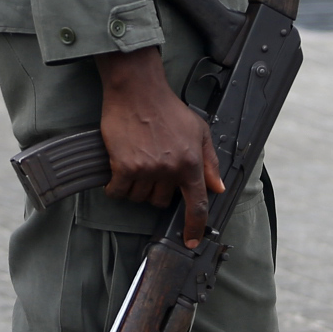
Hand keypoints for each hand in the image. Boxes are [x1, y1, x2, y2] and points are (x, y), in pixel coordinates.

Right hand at [94, 47, 224, 245]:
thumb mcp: (198, 131)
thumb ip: (209, 161)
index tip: (190, 241)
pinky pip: (118, 192)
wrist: (137, 90)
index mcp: (191, 163)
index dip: (194, 227)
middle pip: (161, 202)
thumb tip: (217, 187)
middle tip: (152, 167)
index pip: (197, 204)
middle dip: (156, 190)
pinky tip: (117, 171)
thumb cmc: (168, 108)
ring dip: (135, 187)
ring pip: (138, 198)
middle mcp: (170, 170)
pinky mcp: (124, 166)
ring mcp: (146, 170)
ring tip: (136, 162)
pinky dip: (115, 186)